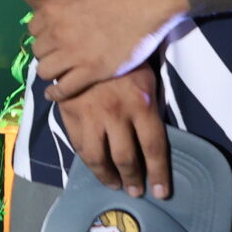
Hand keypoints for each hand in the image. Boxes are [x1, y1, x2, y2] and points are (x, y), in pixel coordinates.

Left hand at [22, 0, 171, 101]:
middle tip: (58, 53)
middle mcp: (58, 34)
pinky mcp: (92, 71)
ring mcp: (74, 54)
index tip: (52, 35)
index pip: (33, 28)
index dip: (42, 32)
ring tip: (57, 71)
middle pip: (38, 50)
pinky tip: (55, 93)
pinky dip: (56, 94)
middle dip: (46, 51)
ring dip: (49, 71)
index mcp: (52, 10)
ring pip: (45, 71)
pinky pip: (64, 89)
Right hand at [57, 70, 173, 198]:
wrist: (86, 38)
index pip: (153, 148)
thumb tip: (155, 139)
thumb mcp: (146, 78)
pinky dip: (88, 161)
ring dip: (107, 176)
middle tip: (136, 191)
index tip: (161, 193)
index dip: (158, 174)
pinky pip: (79, 146)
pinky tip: (95, 166)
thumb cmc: (125, 58)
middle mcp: (116, 114)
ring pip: (98, 158)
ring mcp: (90, 115)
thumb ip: (150, 107)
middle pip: (126, 158)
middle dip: (133, 180)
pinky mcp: (70, 113)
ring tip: (114, 184)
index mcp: (141, 104)